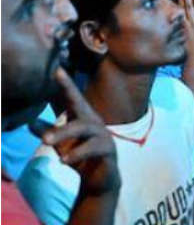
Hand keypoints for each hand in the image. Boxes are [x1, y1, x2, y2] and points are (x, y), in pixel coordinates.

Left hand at [43, 69, 119, 195]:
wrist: (100, 178)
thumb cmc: (81, 155)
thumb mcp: (62, 144)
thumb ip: (49, 131)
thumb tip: (30, 121)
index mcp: (83, 118)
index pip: (73, 98)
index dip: (67, 84)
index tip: (57, 70)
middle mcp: (94, 122)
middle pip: (80, 108)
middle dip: (66, 100)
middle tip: (44, 105)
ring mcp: (103, 135)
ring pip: (84, 128)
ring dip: (64, 133)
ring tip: (46, 142)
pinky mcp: (108, 150)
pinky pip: (93, 148)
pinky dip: (77, 154)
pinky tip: (63, 160)